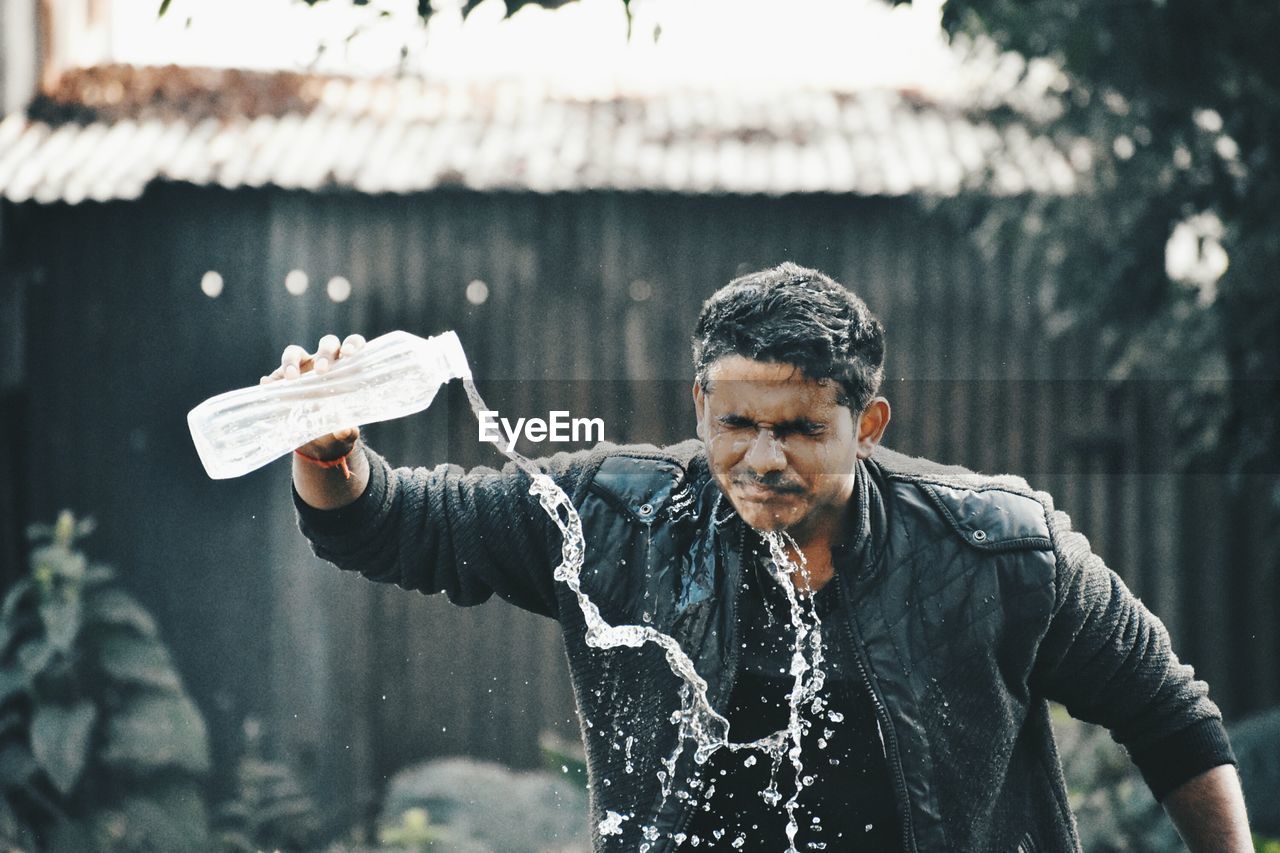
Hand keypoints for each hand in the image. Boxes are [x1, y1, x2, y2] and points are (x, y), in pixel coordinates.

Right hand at [262, 333, 366, 458]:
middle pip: (327, 344)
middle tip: (321, 371)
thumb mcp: (344, 433)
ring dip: (292, 361)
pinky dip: (271, 380)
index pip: (352, 345)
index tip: (350, 354)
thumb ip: (347, 431)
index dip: (352, 344)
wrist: (318, 443)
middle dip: (324, 353)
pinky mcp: (281, 381)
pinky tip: (268, 387)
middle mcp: (325, 364)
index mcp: (347, 370)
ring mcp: (302, 369)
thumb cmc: (337, 429)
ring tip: (291, 378)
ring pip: (295, 351)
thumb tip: (344, 430)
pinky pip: (274, 375)